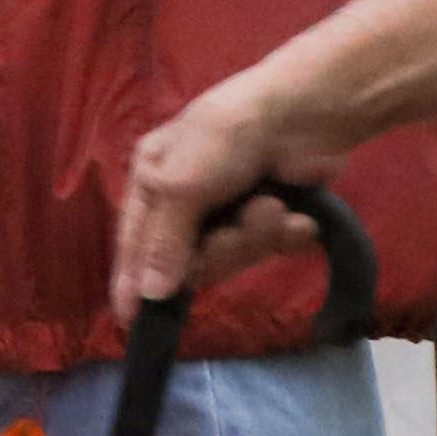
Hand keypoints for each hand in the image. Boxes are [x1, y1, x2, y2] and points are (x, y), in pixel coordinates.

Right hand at [108, 62, 333, 321]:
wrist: (305, 112)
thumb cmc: (226, 137)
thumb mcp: (180, 185)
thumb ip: (164, 243)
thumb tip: (148, 296)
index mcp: (151, 183)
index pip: (134, 245)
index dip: (132, 282)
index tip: (131, 323)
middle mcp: (185, 200)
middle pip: (188, 260)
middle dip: (219, 250)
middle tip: (239, 230)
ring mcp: (229, 209)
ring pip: (231, 257)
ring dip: (255, 238)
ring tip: (273, 208)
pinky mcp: (271, 216)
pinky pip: (268, 249)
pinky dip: (285, 235)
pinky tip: (298, 218)